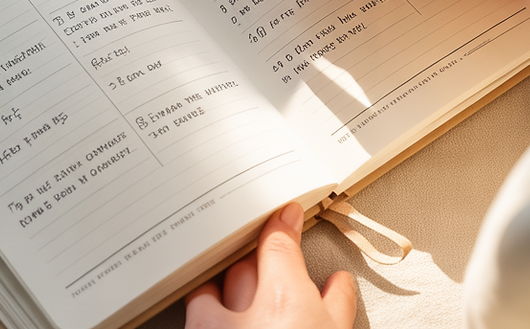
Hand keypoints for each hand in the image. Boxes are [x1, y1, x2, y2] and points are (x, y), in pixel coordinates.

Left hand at [184, 202, 355, 328]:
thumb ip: (337, 305)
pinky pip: (190, 315)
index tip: (287, 214)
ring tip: (234, 277)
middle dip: (255, 253)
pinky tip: (210, 303)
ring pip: (206, 289)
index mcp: (283, 304)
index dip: (282, 224)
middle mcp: (242, 316)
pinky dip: (203, 305)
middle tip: (266, 247)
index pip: (277, 243)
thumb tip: (339, 282)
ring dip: (222, 281)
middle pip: (242, 262)